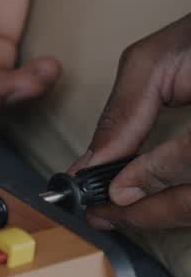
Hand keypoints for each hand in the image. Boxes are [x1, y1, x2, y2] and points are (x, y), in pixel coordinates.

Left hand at [72, 14, 190, 229]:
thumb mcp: (156, 61)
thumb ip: (125, 112)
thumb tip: (93, 164)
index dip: (153, 176)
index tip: (112, 190)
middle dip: (151, 212)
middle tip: (104, 215)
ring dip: (167, 215)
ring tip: (123, 214)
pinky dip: (183, 207)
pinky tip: (155, 202)